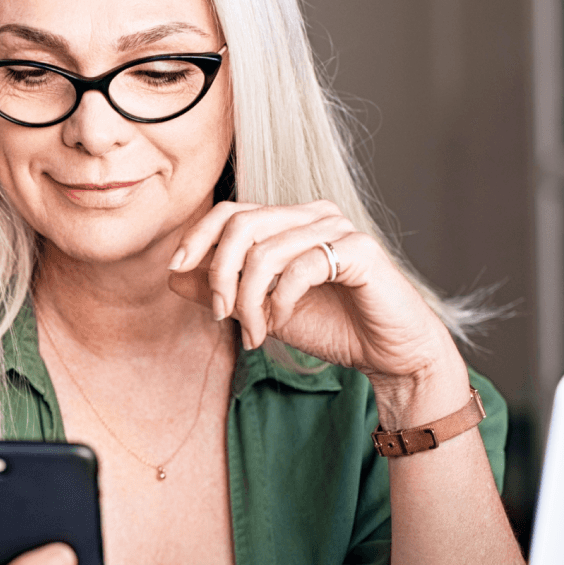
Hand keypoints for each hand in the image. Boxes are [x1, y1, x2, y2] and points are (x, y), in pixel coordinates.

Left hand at [167, 200, 460, 383]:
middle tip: (221, 314)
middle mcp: (314, 215)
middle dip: (220, 273)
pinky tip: (281, 322)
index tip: (176, 268)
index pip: (231, 210)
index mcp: (290, 221)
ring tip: (256, 332)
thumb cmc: (333, 327)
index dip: (198, 236)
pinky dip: (281, 300)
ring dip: (250, 299)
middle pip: (242, 224)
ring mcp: (339, 229)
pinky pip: (301, 267)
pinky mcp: (360, 251)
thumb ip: (223, 290)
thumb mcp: (264, 310)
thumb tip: (174, 273)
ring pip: (266, 250)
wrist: (389, 355)